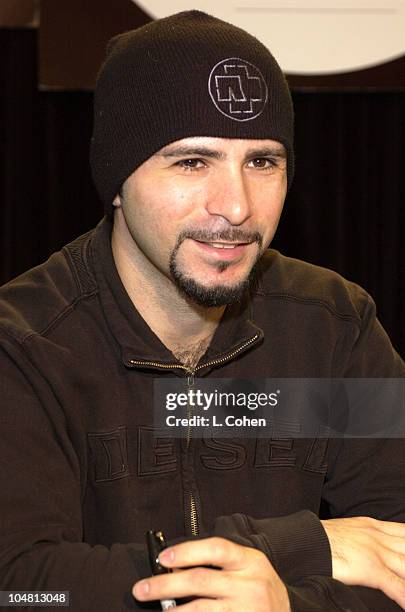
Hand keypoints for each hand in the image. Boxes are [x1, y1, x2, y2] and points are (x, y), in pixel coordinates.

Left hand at [133, 536, 289, 610]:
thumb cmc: (261, 589)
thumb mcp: (248, 567)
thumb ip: (218, 565)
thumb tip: (174, 566)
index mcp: (250, 561)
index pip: (216, 549)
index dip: (187, 551)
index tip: (163, 558)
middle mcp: (251, 586)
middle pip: (200, 581)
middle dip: (166, 585)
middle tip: (141, 589)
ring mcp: (247, 611)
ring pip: (201, 611)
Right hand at [322, 516, 404, 607]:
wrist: (305, 540)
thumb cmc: (320, 539)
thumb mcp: (346, 531)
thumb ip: (362, 537)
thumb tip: (367, 550)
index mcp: (372, 526)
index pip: (403, 532)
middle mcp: (378, 536)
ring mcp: (376, 551)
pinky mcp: (371, 568)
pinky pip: (397, 586)